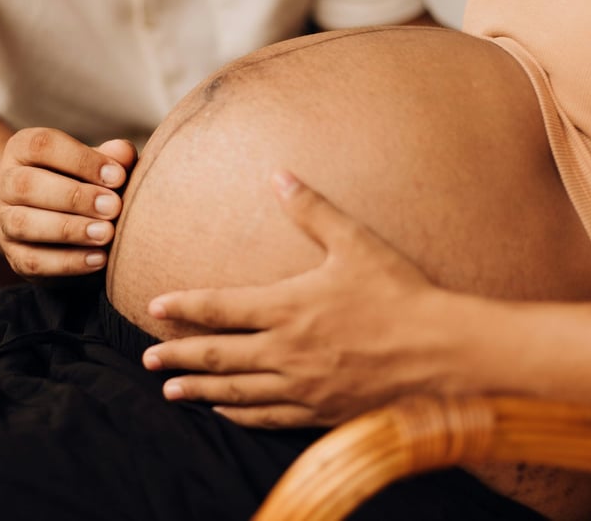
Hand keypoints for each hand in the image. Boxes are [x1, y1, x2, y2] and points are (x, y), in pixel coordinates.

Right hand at [0, 127, 136, 277]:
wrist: (63, 219)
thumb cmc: (87, 181)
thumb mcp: (100, 163)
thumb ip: (114, 157)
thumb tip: (124, 153)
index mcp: (24, 149)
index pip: (42, 145)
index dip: (81, 161)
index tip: (118, 176)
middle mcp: (7, 182)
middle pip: (26, 185)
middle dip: (74, 197)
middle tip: (114, 207)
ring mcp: (6, 221)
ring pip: (23, 224)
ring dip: (69, 229)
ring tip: (106, 233)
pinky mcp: (15, 256)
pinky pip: (32, 261)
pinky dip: (68, 262)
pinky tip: (99, 259)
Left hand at [142, 171, 460, 427]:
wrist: (444, 351)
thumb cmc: (399, 293)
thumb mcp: (355, 241)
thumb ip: (311, 209)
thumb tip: (279, 173)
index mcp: (288, 307)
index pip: (220, 307)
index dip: (184, 306)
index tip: (153, 307)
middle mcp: (286, 350)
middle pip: (218, 355)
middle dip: (178, 357)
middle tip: (146, 360)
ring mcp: (302, 386)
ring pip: (236, 392)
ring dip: (199, 391)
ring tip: (171, 392)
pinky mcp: (321, 410)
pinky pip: (269, 416)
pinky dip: (241, 414)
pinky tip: (226, 411)